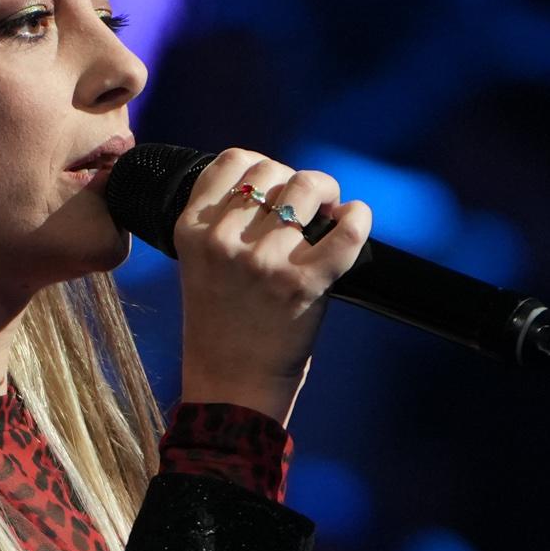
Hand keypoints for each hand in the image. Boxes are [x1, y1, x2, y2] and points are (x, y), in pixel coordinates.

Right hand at [170, 146, 373, 428]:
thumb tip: (280, 185)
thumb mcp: (201, 267)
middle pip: (271, 169)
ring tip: (329, 213)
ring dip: (326, 193)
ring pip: (306, 188)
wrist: (231, 389)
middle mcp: (223, 241)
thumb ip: (223, 225)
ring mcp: (263, 262)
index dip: (261, 166)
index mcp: (191, 232)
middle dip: (295, 181)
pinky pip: (344, 231)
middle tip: (308, 205)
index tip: (274, 185)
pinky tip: (355, 219)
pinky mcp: (302, 284)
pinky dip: (358, 218)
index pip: (232, 161)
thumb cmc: (221, 328)